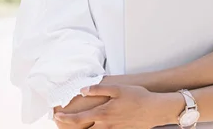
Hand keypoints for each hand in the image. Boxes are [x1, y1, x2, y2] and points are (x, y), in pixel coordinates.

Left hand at [54, 84, 177, 128]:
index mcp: (103, 113)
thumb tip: (83, 90)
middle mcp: (106, 125)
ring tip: (77, 125)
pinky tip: (97, 126)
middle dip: (72, 128)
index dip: (65, 119)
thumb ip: (98, 89)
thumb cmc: (138, 96)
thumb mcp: (118, 88)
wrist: (155, 110)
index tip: (57, 116)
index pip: (78, 120)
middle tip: (63, 123)